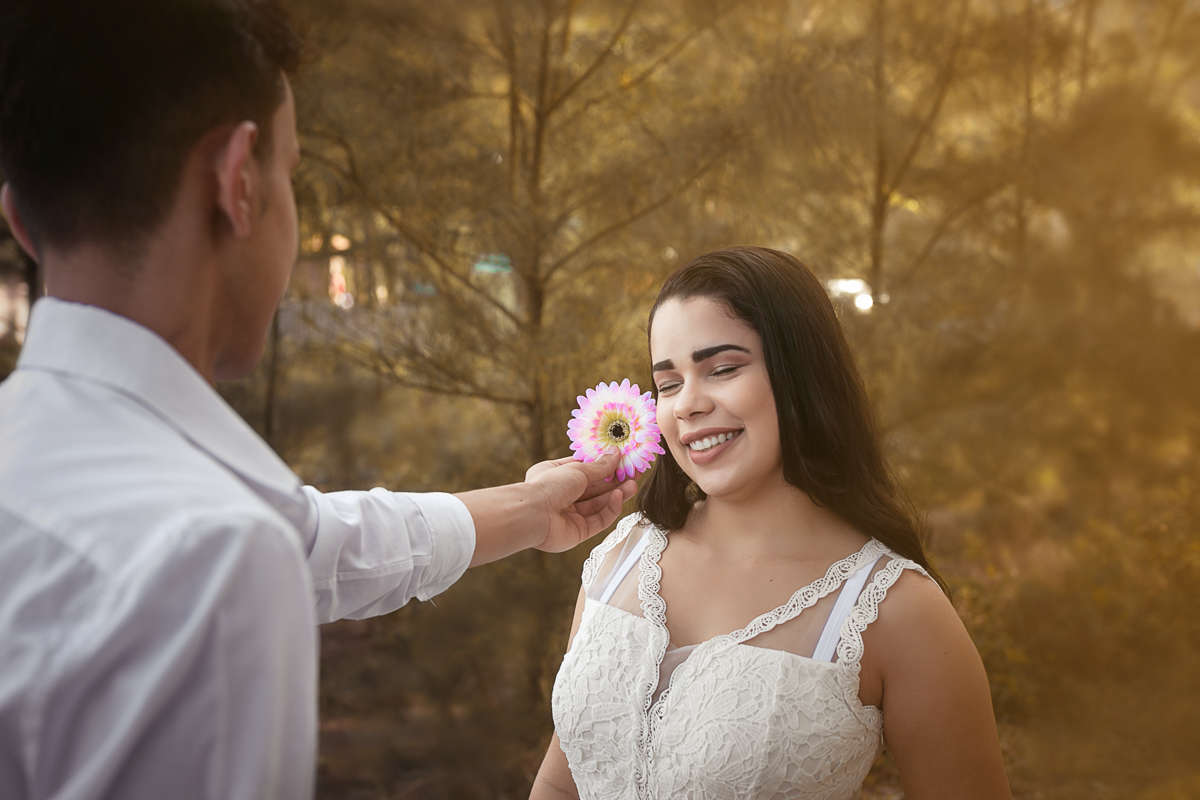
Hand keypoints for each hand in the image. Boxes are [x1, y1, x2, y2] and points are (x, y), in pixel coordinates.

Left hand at [524, 454, 638, 552]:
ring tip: (633, 484)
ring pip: (599, 504)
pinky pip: (599, 519)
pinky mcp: (578, 531)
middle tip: (634, 473)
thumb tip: (616, 453)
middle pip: (595, 488)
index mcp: (556, 475)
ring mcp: (570, 514)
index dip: (604, 465)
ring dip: (616, 494)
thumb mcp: (577, 469)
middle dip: (614, 480)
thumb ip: (600, 466)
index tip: (622, 460)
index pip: (585, 469)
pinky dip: (610, 508)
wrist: (533, 515)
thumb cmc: (548, 487)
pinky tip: (619, 496)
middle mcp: (563, 495)